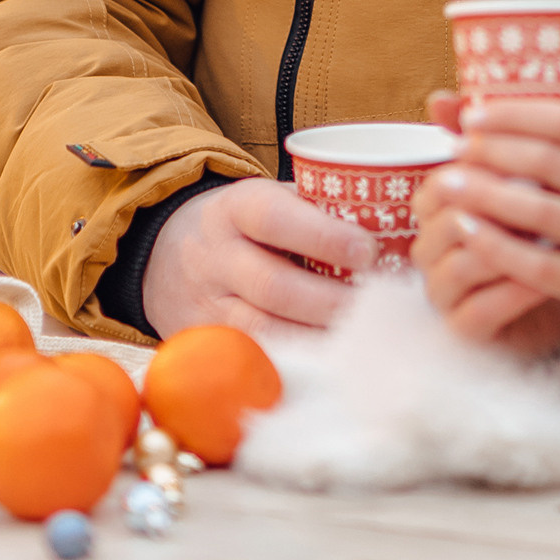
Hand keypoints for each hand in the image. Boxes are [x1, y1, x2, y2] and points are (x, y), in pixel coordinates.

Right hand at [139, 178, 377, 350]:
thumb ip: (315, 210)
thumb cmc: (247, 224)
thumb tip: (390, 228)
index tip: (367, 251)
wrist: (169, 254)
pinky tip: (325, 359)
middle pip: (273, 285)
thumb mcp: (270, 198)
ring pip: (262, 329)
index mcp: (236, 208)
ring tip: (357, 335)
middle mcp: (216, 256)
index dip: (323, 237)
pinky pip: (250, 357)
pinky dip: (291, 360)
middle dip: (328, 299)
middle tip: (372, 305)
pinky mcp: (205, 342)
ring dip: (315, 336)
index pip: (275, 219)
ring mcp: (207, 303)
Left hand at [413, 77, 559, 342]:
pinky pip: (543, 269)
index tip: (476, 114)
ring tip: (449, 183)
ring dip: (486, 195)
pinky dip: (501, 248)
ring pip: (541, 213)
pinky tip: (470, 232)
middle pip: (551, 164)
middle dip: (494, 151)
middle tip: (457, 146)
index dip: (518, 115)